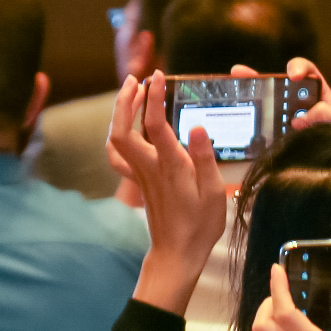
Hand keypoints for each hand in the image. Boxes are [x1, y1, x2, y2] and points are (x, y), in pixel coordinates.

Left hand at [113, 75, 227, 312]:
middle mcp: (149, 167)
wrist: (176, 253)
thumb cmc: (199, 226)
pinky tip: (127, 126)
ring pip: (117, 139)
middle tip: (137, 80)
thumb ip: (206, 158)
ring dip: (120, 113)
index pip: (156, 124)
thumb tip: (198, 126)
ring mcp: (140, 174)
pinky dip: (118, 136)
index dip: (154, 97)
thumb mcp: (214, 193)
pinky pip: (118, 155)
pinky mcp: (138, 181)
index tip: (159, 76)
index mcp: (170, 166)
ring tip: (133, 93)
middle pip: (122, 129)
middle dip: (125, 100)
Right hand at [234, 58, 330, 128]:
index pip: (308, 73)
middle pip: (276, 88)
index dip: (299, 68)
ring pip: (262, 108)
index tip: (294, 75)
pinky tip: (230, 118)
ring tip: (230, 87)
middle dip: (257, 78)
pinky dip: (244, 127)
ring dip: (245, 96)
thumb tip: (305, 116)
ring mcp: (285, 126)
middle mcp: (299, 108)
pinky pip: (259, 135)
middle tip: (240, 73)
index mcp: (319, 98)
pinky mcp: (276, 145)